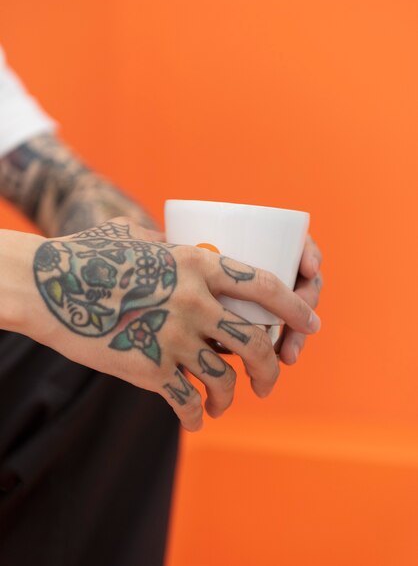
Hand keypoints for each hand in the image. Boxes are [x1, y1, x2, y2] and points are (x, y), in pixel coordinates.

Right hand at [31, 218, 320, 430]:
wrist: (45, 285)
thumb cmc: (87, 255)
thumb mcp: (138, 239)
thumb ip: (171, 249)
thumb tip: (185, 251)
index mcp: (198, 265)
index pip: (265, 287)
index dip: (295, 307)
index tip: (311, 324)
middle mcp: (194, 302)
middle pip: (254, 344)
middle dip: (271, 368)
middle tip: (269, 380)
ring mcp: (173, 337)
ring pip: (224, 380)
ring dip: (230, 398)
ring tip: (224, 404)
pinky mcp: (148, 370)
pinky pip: (187, 402)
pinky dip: (196, 417)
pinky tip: (194, 420)